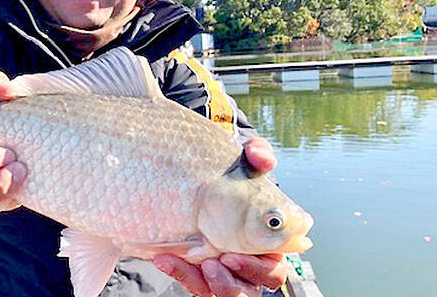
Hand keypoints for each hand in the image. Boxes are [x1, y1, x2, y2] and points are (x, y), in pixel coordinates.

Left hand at [153, 136, 284, 295]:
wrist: (192, 177)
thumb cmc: (229, 172)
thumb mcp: (243, 159)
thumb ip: (257, 153)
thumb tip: (263, 158)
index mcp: (267, 243)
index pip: (274, 268)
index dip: (259, 268)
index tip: (233, 254)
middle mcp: (247, 261)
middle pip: (251, 288)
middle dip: (234, 280)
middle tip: (213, 262)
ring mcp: (222, 269)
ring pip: (225, 293)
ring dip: (208, 284)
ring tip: (188, 262)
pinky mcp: (198, 270)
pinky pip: (194, 284)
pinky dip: (181, 274)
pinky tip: (163, 258)